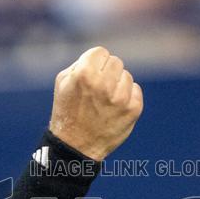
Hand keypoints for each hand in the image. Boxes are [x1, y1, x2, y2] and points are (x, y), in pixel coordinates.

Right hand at [49, 46, 142, 160]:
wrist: (76, 146)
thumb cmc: (67, 111)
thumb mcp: (63, 83)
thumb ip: (81, 63)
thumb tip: (101, 57)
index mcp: (84, 74)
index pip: (101, 52)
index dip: (94, 63)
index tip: (90, 76)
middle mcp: (104, 84)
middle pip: (116, 62)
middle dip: (107, 73)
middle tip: (98, 90)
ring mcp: (121, 97)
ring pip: (127, 76)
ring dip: (117, 85)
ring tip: (105, 101)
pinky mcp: (133, 109)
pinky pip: (136, 90)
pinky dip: (127, 97)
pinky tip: (114, 108)